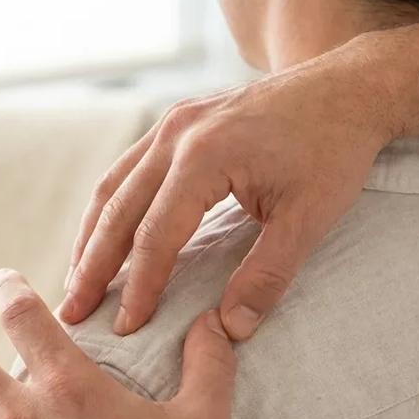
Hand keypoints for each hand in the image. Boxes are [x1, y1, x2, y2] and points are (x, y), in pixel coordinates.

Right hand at [60, 47, 395, 339]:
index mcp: (205, 156)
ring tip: (76, 283)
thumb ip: (267, 276)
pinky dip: (109, 209)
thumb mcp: (309, 218)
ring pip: (112, 187)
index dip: (137, 287)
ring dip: (91, 238)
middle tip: (71, 315)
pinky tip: (103, 239)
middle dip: (91, 267)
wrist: (347, 88)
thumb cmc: (333, 149)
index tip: (123, 328)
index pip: (155, 235)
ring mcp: (172, 124)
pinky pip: (128, 170)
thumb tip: (231, 330)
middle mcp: (176, 135)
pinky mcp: (177, 124)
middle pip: (117, 210)